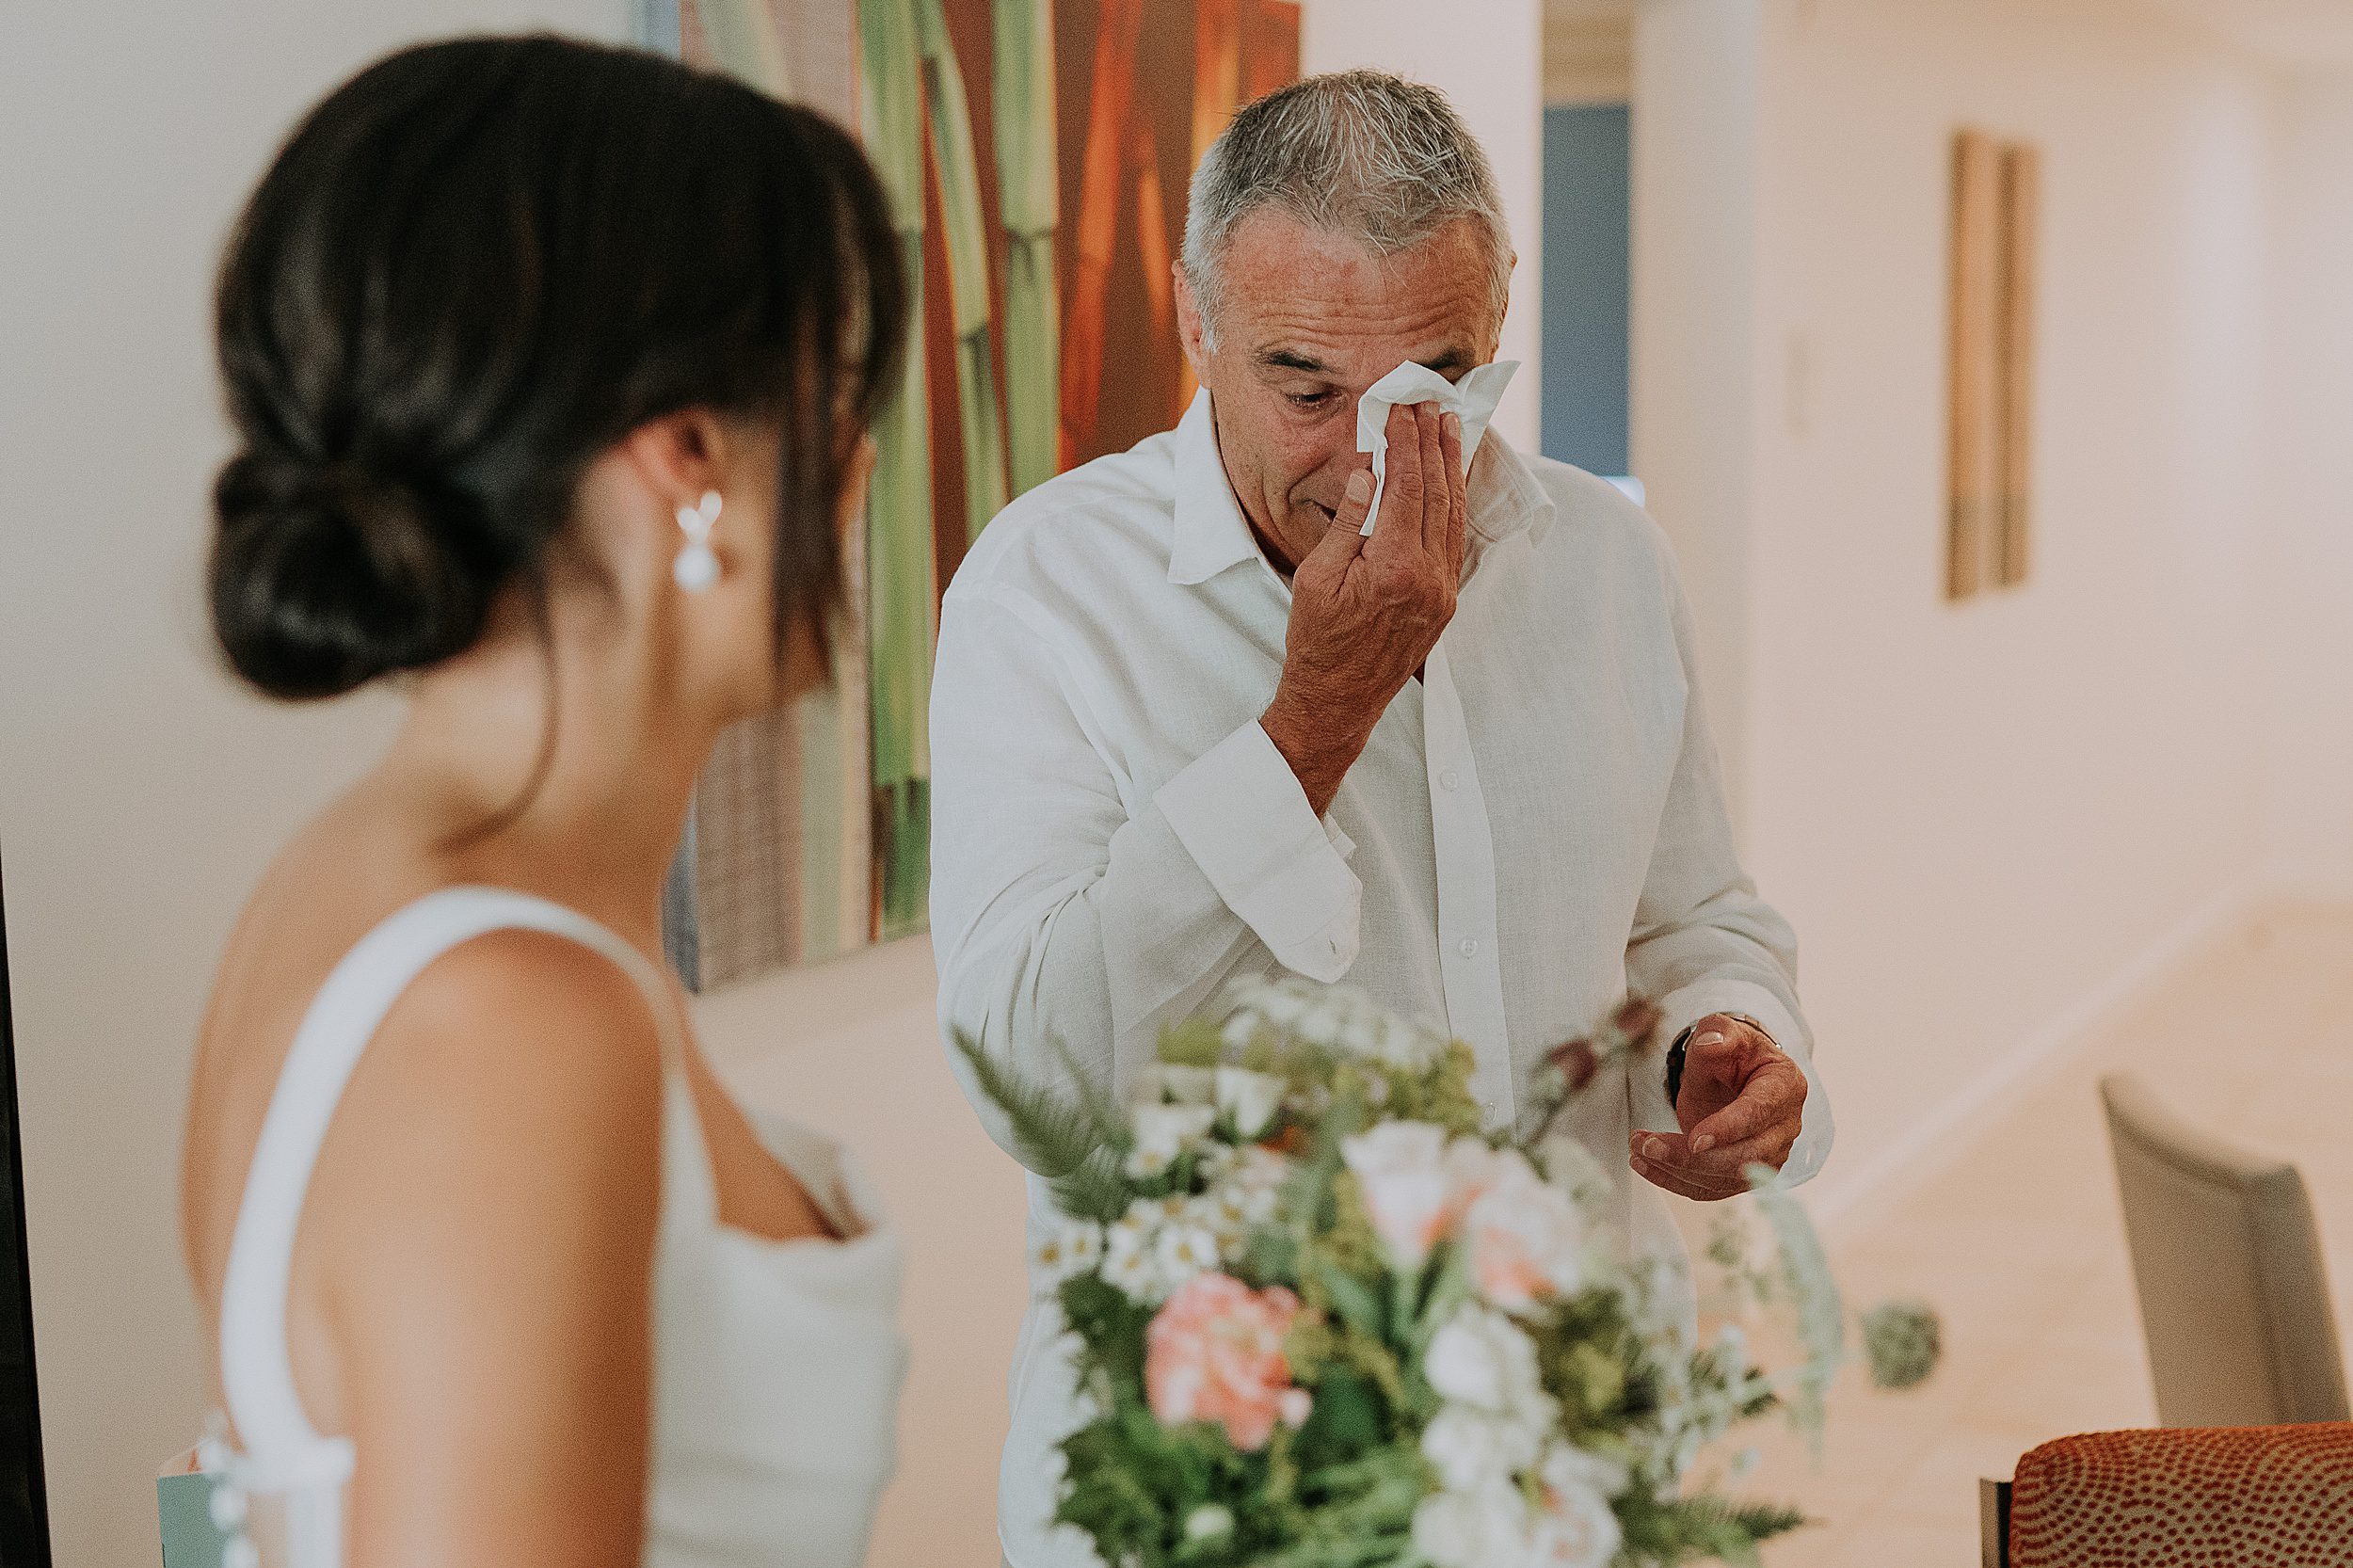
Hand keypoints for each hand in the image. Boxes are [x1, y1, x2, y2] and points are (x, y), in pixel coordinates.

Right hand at [1261, 402, 1467, 815]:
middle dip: (1433, 444)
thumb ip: (1348, 522)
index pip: (1406, 487)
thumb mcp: (1318, 577)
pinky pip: (1455, 541)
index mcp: (1393, 568)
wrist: (1337, 701)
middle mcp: (1428, 578)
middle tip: (1431, 403)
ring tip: (1451, 427)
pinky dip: (1453, 503)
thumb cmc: (1316, 640)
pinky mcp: (1446, 603)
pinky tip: (1450, 479)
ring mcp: (1443, 592)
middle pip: (1437, 494)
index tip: (1404, 407)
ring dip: (1452, 467)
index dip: (1406, 442)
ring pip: (1454, 515)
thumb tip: (1370, 472)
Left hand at [1628, 1015, 1806, 1200]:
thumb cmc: (1731, 1053)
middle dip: (1693, 1157)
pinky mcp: (1746, 1174)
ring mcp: (1768, 1155)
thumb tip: (1711, 1043)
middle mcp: (1784, 1127)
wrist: (1733, 1073)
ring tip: (1638, 1150)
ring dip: (1677, 1170)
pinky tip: (1647, 1165)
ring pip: (1725, 1178)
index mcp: (1784, 1086)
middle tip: (1649, 1144)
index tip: (1695, 1139)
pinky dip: (1676, 1181)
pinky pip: (1712, 1188)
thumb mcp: (1723, 1032)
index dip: (1728, 1128)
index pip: (1759, 1113)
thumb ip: (1718, 1033)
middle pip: (1744, 1156)